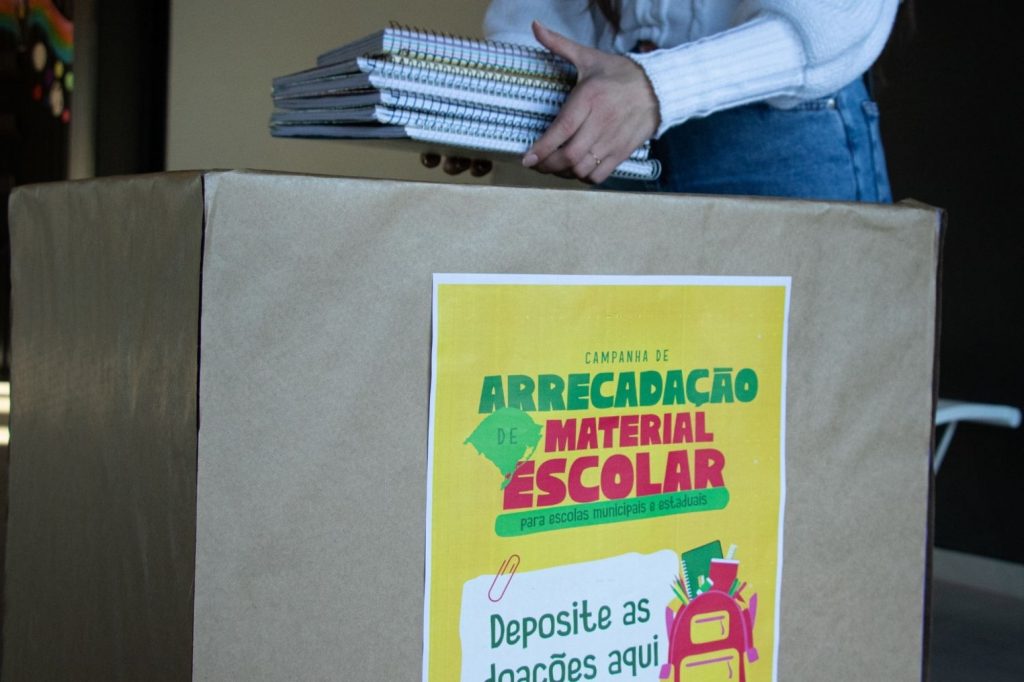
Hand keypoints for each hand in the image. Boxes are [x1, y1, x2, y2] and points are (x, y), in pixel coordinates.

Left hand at [523, 21, 659, 183]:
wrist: (658, 87)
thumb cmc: (618, 73)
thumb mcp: (589, 57)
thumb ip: (559, 45)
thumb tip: (535, 26)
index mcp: (590, 97)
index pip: (563, 129)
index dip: (543, 148)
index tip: (527, 158)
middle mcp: (601, 121)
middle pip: (570, 155)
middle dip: (548, 165)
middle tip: (537, 163)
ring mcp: (613, 139)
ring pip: (583, 169)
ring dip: (564, 173)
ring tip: (554, 167)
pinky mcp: (623, 152)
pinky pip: (600, 175)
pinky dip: (584, 178)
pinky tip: (577, 169)